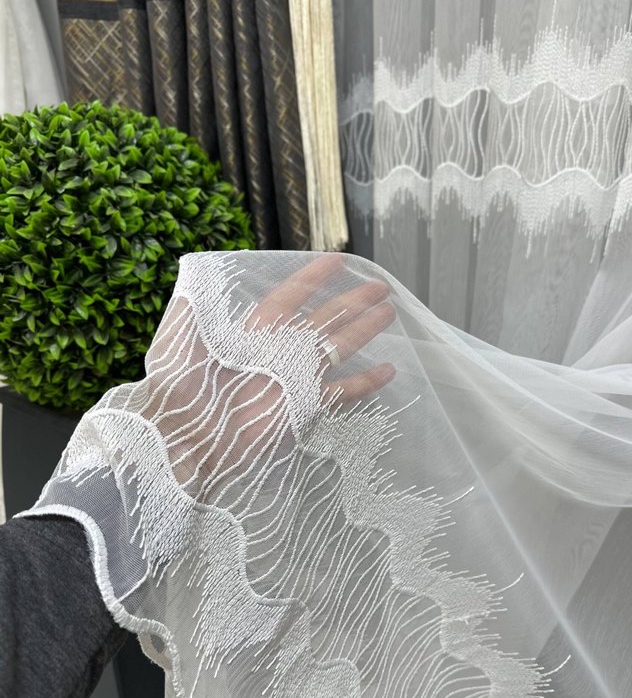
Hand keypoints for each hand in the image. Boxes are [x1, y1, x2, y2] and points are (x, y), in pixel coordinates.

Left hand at [141, 254, 395, 498]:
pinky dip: (364, 383)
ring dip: (363, 331)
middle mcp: (277, 352)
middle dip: (350, 302)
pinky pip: (341, 392)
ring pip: (336, 349)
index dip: (312, 278)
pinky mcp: (303, 407)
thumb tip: (201, 273)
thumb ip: (193, 303)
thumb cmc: (177, 385)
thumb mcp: (179, 333)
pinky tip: (388, 371)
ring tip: (389, 313)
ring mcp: (293, 379)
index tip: (337, 260)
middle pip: (322, 319)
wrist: (183, 436)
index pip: (288, 297)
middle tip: (379, 286)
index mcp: (250, 332)